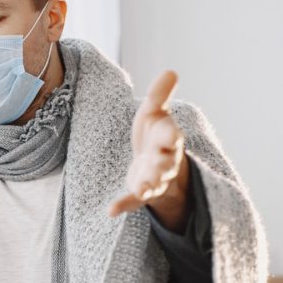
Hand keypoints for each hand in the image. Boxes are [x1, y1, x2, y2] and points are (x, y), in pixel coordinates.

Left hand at [107, 70, 189, 230]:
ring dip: (148, 185)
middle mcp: (165, 160)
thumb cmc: (157, 136)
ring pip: (154, 183)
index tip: (171, 132)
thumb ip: (161, 95)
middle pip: (167, 162)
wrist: (162, 166)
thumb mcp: (156, 114)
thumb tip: (171, 70)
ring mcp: (155, 178)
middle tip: (160, 164)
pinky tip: (111, 211)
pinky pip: (134, 201)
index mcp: (167, 139)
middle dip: (164, 163)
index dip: (170, 134)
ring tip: (142, 188)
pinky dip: (124, 205)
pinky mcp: (142, 193)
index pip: (171, 135)